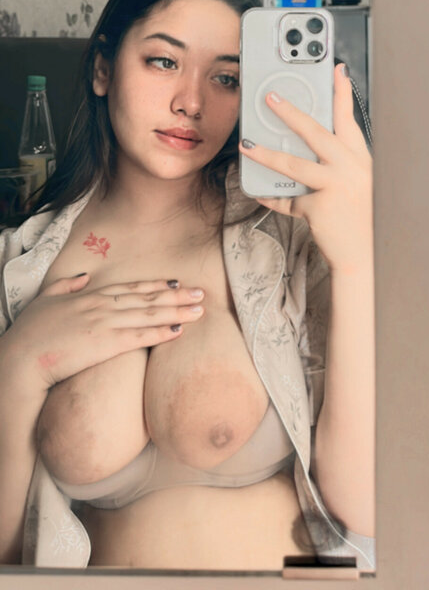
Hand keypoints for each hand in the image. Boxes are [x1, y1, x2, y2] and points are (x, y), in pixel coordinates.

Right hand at [0, 274, 204, 390]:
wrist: (20, 359)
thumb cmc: (29, 333)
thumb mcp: (46, 300)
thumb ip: (67, 286)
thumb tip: (84, 277)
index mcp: (90, 296)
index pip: (130, 289)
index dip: (155, 286)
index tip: (175, 283)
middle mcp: (102, 306)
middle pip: (147, 299)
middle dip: (177, 297)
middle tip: (201, 293)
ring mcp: (105, 324)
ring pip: (149, 315)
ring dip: (177, 312)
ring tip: (200, 310)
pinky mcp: (105, 344)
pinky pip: (139, 337)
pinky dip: (161, 332)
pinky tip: (179, 331)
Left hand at [239, 64, 372, 273]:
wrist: (365, 255)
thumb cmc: (359, 215)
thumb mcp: (355, 182)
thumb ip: (336, 162)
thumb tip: (303, 145)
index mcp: (359, 157)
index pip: (349, 118)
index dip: (342, 92)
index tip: (336, 69)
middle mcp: (350, 167)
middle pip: (316, 132)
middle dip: (291, 113)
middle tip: (270, 98)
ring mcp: (335, 186)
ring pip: (294, 164)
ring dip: (266, 152)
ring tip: (247, 145)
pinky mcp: (319, 207)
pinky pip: (287, 199)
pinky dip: (272, 197)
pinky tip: (258, 192)